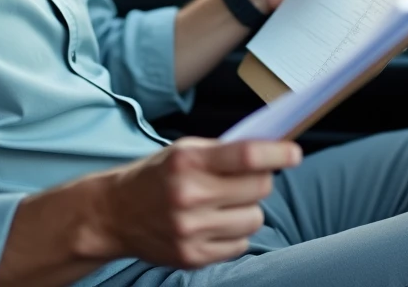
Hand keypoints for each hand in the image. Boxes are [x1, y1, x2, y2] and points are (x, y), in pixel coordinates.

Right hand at [83, 138, 301, 268]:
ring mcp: (190, 229)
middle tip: (245, 179)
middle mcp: (189, 195)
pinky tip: (213, 224)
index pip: (246, 156)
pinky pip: (239, 245)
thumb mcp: (183, 151)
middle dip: (259, 181)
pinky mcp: (192, 256)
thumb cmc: (155, 176)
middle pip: (259, 189)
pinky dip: (234, 234)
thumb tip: (272, 151)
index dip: (277, 154)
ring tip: (224, 204)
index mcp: (188, 161)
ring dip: (247, 210)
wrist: (113, 213)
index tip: (294, 153)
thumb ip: (223, 151)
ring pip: (254, 219)